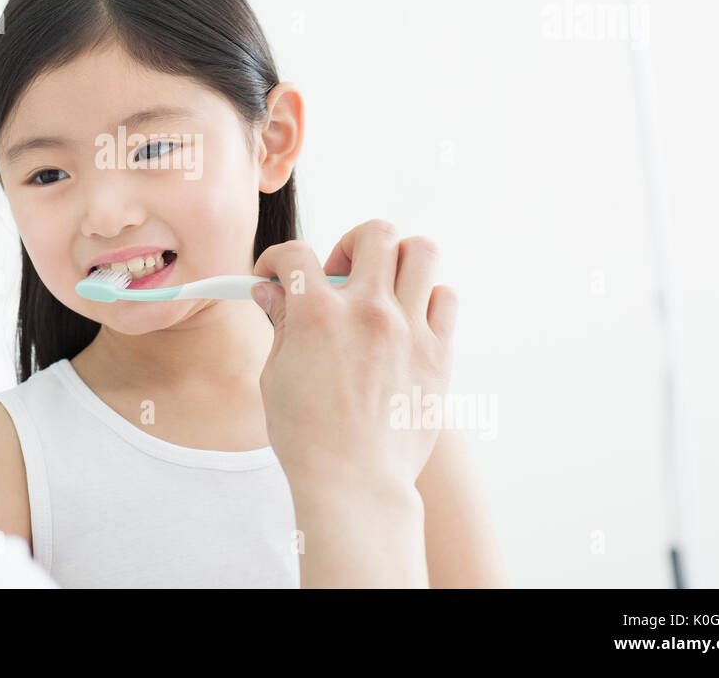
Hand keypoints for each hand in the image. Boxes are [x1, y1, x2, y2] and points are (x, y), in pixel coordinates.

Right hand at [251, 220, 458, 494]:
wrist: (356, 484)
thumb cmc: (309, 439)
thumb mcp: (275, 377)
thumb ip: (279, 325)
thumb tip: (272, 291)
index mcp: (318, 315)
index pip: (296, 254)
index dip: (278, 260)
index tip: (276, 277)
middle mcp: (368, 312)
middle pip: (375, 233)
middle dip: (350, 245)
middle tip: (339, 275)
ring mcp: (409, 330)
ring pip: (421, 252)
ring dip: (397, 261)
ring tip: (381, 288)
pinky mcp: (438, 353)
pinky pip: (446, 298)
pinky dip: (427, 299)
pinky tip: (406, 321)